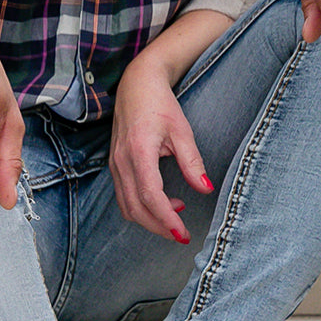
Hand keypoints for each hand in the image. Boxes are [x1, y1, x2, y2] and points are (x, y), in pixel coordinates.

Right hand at [109, 53, 213, 242]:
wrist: (136, 84)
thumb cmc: (160, 104)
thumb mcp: (182, 131)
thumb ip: (192, 162)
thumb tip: (205, 189)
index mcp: (138, 151)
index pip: (150, 195)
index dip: (166, 218)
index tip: (182, 233)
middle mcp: (121, 161)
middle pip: (136, 208)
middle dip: (159, 227)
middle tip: (182, 235)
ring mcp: (115, 165)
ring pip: (127, 207)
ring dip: (150, 219)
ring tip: (176, 216)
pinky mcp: (115, 167)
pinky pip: (124, 198)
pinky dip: (142, 208)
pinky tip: (164, 202)